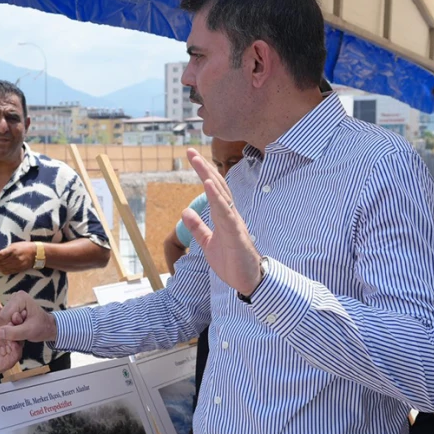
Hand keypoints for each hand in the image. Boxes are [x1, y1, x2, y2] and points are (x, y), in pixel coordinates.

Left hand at [0, 242, 36, 274]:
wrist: (36, 253)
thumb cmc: (25, 247)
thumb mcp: (15, 245)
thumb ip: (7, 250)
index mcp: (13, 250)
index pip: (1, 255)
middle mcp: (14, 258)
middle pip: (1, 262)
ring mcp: (17, 264)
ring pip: (4, 268)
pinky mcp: (19, 269)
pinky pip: (9, 271)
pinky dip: (3, 271)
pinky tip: (0, 270)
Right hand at [0, 291, 52, 344]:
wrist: (48, 327)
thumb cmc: (42, 327)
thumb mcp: (29, 331)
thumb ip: (14, 332)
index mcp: (20, 298)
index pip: (4, 316)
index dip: (3, 330)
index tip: (7, 343)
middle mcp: (14, 297)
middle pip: (1, 317)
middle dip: (3, 332)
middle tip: (9, 345)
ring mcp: (11, 302)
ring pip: (0, 320)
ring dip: (3, 333)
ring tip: (10, 342)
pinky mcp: (10, 308)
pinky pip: (2, 321)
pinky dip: (5, 330)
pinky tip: (9, 337)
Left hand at [180, 149, 262, 296]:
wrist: (248, 282)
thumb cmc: (232, 261)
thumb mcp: (208, 243)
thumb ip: (198, 227)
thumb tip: (185, 211)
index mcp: (224, 217)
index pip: (214, 190)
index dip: (204, 173)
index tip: (191, 157)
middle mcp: (230, 216)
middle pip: (218, 187)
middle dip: (205, 168)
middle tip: (190, 152)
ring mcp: (234, 224)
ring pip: (222, 196)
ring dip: (210, 178)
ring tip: (198, 162)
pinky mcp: (236, 235)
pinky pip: (226, 214)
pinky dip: (217, 199)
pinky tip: (209, 186)